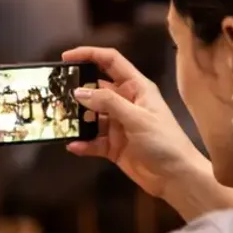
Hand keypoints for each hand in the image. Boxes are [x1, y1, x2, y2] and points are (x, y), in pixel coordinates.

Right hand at [63, 46, 199, 200]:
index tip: (66, 57)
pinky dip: (83, 143)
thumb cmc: (164, 142)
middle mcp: (125, 103)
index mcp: (136, 88)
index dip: (89, 55)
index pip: (111, 62)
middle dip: (77, 91)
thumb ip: (108, 102)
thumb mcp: (137, 118)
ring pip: (91, 117)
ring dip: (77, 119)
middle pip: (96, 89)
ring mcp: (118, 125)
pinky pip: (92, 141)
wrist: (176, 177)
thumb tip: (79, 91)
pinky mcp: (113, 146)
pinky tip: (73, 146)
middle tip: (56, 94)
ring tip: (60, 121)